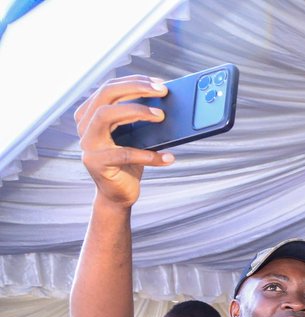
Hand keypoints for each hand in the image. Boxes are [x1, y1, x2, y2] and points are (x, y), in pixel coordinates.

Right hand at [74, 76, 174, 206]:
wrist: (119, 194)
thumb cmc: (130, 162)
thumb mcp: (136, 136)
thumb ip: (140, 118)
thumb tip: (166, 100)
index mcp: (91, 113)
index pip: (110, 87)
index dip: (135, 82)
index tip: (160, 83)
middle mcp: (85, 125)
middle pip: (105, 94)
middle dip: (135, 88)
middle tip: (163, 91)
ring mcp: (88, 143)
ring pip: (106, 115)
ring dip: (136, 111)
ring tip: (162, 116)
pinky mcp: (96, 163)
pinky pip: (124, 154)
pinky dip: (148, 155)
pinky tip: (167, 157)